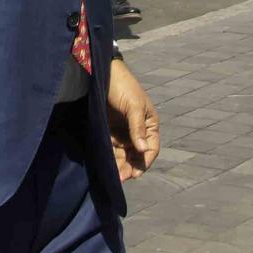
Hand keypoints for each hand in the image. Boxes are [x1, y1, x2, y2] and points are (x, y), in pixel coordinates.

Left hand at [107, 57, 159, 181]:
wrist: (101, 73)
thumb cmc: (123, 86)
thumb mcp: (133, 105)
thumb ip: (137, 127)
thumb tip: (142, 150)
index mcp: (149, 124)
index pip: (150, 148)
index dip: (144, 162)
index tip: (136, 174)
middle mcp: (137, 131)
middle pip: (136, 155)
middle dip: (130, 167)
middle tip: (121, 178)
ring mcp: (123, 131)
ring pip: (123, 154)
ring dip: (120, 165)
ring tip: (114, 176)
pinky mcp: (109, 131)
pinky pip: (111, 148)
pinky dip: (110, 157)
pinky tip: (106, 165)